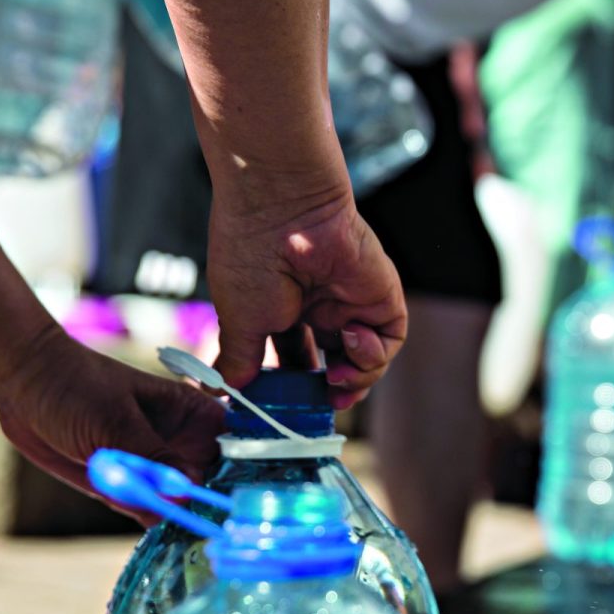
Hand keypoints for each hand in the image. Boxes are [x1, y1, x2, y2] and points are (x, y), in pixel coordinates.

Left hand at [0, 327, 226, 517]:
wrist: (22, 386)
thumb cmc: (72, 386)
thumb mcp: (113, 422)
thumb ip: (150, 459)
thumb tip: (184, 496)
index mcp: (195, 414)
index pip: (238, 448)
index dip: (247, 476)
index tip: (247, 507)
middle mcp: (184, 442)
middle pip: (216, 483)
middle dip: (215, 508)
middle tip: (215, 535)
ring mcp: (158, 468)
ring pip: (184, 503)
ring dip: (184, 522)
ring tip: (188, 540)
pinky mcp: (132, 488)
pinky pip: (154, 514)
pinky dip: (157, 527)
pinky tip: (164, 538)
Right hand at [208, 178, 406, 408]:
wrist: (280, 208)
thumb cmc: (251, 256)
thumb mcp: (238, 320)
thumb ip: (238, 359)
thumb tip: (223, 391)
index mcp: (283, 309)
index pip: (294, 358)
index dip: (293, 387)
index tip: (283, 405)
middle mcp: (319, 306)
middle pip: (335, 362)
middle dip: (331, 391)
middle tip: (321, 403)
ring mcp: (351, 301)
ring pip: (367, 359)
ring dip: (357, 379)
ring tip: (336, 376)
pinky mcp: (380, 295)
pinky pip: (390, 339)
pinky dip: (375, 353)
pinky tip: (351, 338)